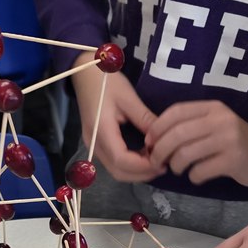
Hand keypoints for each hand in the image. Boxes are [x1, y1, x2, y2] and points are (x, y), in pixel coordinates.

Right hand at [72, 57, 158, 181]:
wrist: (84, 73)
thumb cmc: (106, 81)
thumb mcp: (129, 98)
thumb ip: (145, 120)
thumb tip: (163, 138)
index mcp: (101, 130)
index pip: (121, 160)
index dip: (142, 166)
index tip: (162, 162)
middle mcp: (94, 143)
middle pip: (118, 171)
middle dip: (141, 174)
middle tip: (163, 165)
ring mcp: (93, 144)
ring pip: (115, 170)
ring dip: (136, 171)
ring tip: (156, 161)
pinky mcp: (95, 143)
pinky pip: (113, 162)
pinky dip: (129, 165)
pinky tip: (144, 156)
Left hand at [144, 100, 247, 186]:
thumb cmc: (234, 141)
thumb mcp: (214, 124)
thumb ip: (189, 126)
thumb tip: (153, 140)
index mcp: (212, 108)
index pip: (176, 112)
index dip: (157, 128)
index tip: (149, 142)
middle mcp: (220, 120)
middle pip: (177, 134)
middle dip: (159, 151)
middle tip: (156, 162)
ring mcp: (228, 140)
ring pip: (185, 154)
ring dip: (175, 166)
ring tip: (178, 169)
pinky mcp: (234, 160)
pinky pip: (200, 171)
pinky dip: (193, 177)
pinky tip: (197, 176)